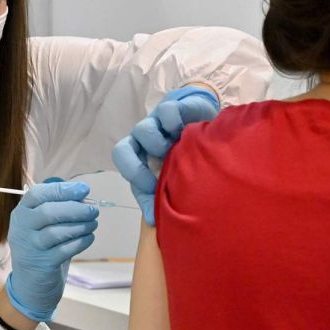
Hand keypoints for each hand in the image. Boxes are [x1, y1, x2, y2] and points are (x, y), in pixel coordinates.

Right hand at [5, 181, 99, 321]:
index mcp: (21, 213)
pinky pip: (65, 250)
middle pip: (48, 212)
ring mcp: (31, 248)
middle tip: (93, 210)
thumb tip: (81, 195)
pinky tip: (89, 237)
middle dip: (75, 209)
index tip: (84, 190)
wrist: (30, 282)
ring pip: (57, 232)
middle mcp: (21, 229)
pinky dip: (81, 242)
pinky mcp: (43, 264)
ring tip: (93, 223)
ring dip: (81, 225)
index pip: (37, 194)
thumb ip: (56, 207)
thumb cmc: (40, 246)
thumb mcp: (40, 224)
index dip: (62, 190)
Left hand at [112, 86, 218, 224]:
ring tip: (176, 152)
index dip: (132, 174)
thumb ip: (159, 198)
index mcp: (139, 155)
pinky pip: (168, 112)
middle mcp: (143, 139)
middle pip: (124, 147)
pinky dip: (175, 122)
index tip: (152, 188)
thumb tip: (151, 220)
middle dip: (137, 165)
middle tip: (158, 173)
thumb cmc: (185, 158)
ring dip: (157, 144)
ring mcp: (157, 122)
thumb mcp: (173, 179)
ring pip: (143, 129)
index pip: (122, 160)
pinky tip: (189, 132)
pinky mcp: (175, 108)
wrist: (208, 131)